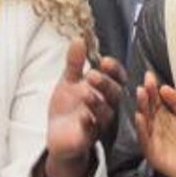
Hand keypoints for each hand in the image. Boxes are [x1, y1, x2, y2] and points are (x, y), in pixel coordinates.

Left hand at [45, 39, 126, 176]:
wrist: (57, 133)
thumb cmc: (69, 105)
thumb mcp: (69, 80)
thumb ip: (75, 62)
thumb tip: (78, 39)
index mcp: (105, 89)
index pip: (118, 77)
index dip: (114, 69)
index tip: (104, 61)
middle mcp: (107, 105)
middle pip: (115, 94)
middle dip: (105, 83)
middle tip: (92, 75)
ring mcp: (99, 122)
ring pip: (106, 112)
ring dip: (97, 102)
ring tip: (85, 93)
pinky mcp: (89, 137)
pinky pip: (92, 130)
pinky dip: (88, 123)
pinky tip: (83, 117)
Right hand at [134, 71, 175, 176]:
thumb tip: (165, 87)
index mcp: (165, 115)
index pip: (156, 99)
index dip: (152, 87)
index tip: (149, 75)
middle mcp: (156, 125)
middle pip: (148, 107)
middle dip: (146, 95)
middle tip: (144, 83)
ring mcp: (153, 137)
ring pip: (144, 120)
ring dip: (142, 107)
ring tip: (141, 94)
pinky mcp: (152, 151)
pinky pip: (145, 139)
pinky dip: (141, 128)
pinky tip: (140, 117)